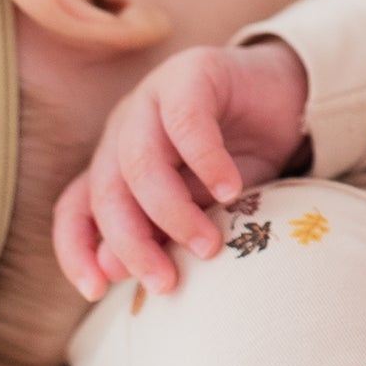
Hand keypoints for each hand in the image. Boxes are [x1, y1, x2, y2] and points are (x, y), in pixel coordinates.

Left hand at [53, 39, 309, 300]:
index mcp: (118, 165)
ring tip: (209, 246)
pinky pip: (187, 124)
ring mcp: (152, 100)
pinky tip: (231, 192)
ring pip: (140, 162)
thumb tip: (113, 270)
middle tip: (166, 282)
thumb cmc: (245, 163)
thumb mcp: (206, 211)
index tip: (95, 290)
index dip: (75, 249)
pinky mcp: (191, 75)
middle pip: (107, 191)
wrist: (290, 103)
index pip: (77, 208)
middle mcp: (125, 132)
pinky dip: (207, 163)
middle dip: (132, 243)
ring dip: (172, 212)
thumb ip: (165, 234)